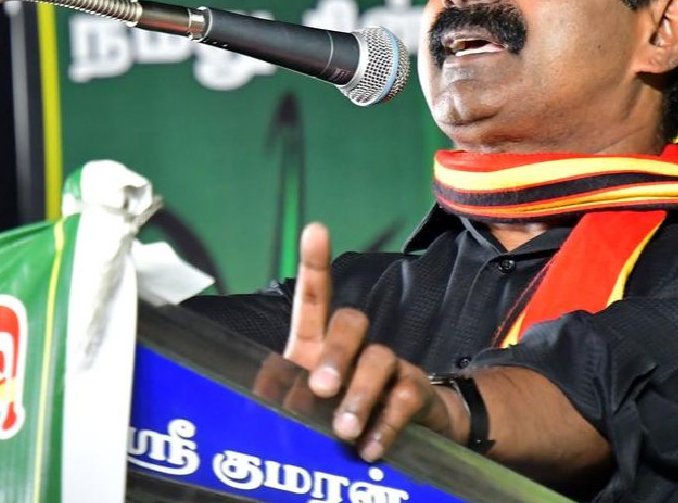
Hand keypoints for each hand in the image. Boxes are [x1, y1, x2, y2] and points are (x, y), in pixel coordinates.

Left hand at [284, 223, 463, 461]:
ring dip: (360, 395)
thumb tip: (263, 389)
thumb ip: (281, 397)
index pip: (315, 298)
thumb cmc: (334, 415)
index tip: (315, 229)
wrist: (397, 439)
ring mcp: (388, 367)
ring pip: (380, 360)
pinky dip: (385, 426)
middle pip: (351, 322)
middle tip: (321, 388)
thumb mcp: (300, 408)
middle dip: (337, 352)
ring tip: (344, 431)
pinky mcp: (414, 394)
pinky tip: (369, 448)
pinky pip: (404, 399)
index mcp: (318, 345)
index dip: (315, 264)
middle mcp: (355, 347)